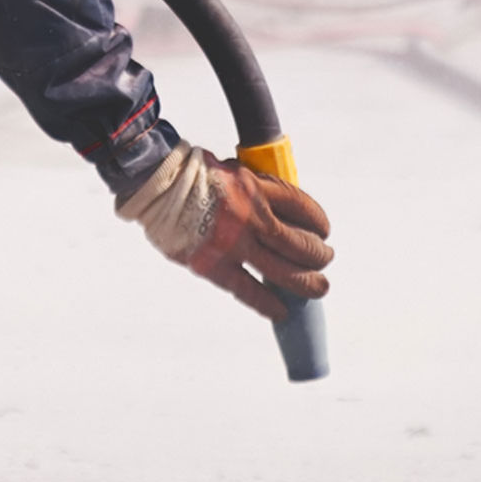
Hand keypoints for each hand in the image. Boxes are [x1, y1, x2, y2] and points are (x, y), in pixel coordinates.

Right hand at [118, 143, 334, 319]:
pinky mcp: (213, 264)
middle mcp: (252, 216)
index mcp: (258, 187)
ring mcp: (234, 243)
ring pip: (283, 271)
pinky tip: (281, 310)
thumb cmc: (192, 175)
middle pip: (300, 244)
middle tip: (325, 261)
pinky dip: (267, 303)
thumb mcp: (234, 171)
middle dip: (319, 256)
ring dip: (306, 282)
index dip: (319, 222)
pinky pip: (248, 290)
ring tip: (318, 288)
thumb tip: (280, 210)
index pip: (303, 208)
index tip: (324, 231)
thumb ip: (257, 190)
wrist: (155, 184)